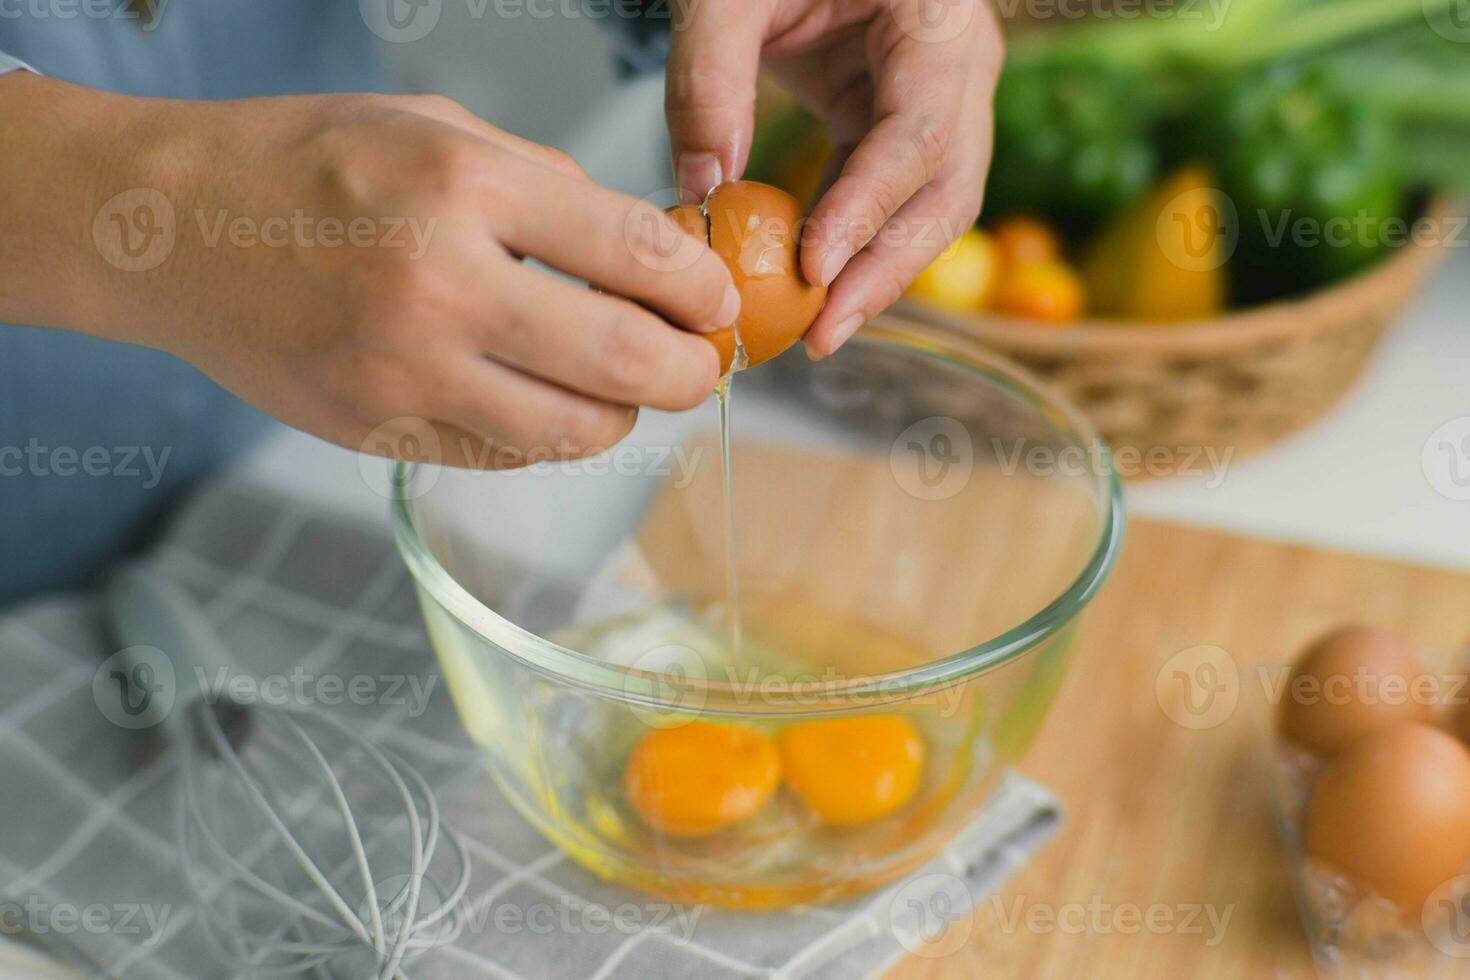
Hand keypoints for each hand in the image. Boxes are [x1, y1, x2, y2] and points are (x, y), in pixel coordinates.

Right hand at [4, 76, 737, 467]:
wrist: (170, 229)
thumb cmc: (306, 163)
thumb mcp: (436, 129)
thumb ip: (550, 189)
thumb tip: (653, 249)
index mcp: (463, 190)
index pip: (636, 253)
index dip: (702, 288)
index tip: (719, 302)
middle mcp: (439, 289)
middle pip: (625, 363)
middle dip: (690, 372)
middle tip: (701, 365)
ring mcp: (403, 375)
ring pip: (573, 433)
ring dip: (624, 415)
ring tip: (625, 387)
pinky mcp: (377, 432)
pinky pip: (504, 455)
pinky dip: (546, 435)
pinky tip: (544, 398)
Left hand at [665, 0, 1002, 356]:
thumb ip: (708, 79)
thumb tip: (700, 191)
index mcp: (938, 16)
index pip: (919, 131)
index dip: (869, 207)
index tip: (814, 267)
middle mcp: (959, 62)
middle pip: (948, 189)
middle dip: (886, 270)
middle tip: (821, 332)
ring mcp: (940, 97)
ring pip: (933, 207)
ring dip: (878, 274)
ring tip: (818, 330)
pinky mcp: (899, 122)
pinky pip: (893, 197)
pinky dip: (857, 245)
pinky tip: (813, 288)